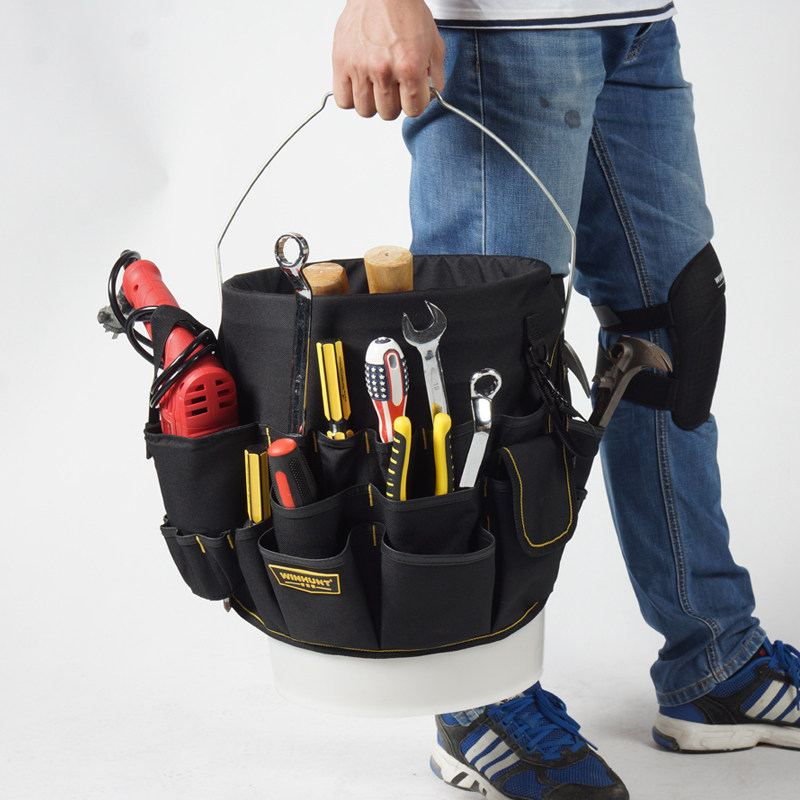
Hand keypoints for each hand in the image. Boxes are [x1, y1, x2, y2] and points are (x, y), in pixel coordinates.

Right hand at [332, 0, 444, 118]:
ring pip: (365, 110)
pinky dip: (351, 97)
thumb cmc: (406, 11)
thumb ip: (436, 74)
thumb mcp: (433, 43)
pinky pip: (343, 100)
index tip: (412, 95)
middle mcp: (383, 69)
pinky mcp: (341, 62)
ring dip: (372, 102)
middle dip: (394, 103)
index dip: (415, 103)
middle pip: (388, 113)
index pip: (413, 110)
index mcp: (409, 66)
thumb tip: (431, 96)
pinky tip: (359, 85)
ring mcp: (360, 67)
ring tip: (375, 86)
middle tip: (393, 87)